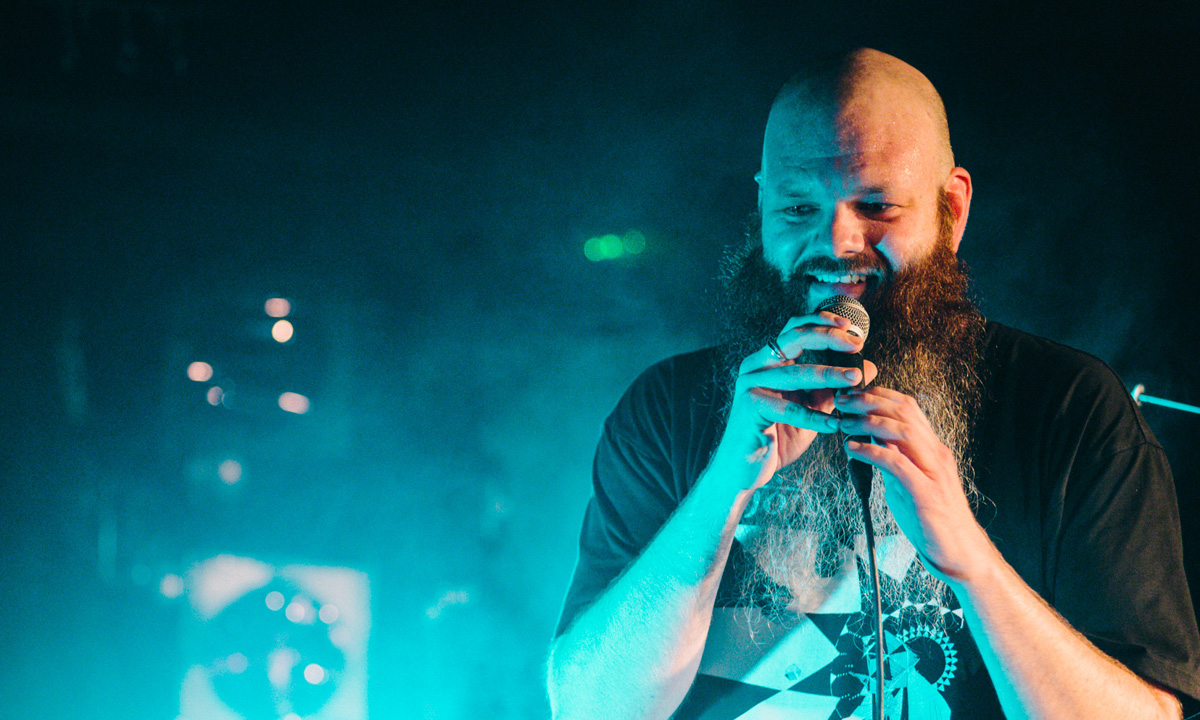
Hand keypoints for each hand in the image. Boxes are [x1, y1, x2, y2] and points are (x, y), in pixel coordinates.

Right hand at [710, 312, 878, 490]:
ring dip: (828, 375)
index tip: (851, 329)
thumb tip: (867, 367)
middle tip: (855, 345)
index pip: (795, 329)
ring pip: (794, 373)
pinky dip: (814, 418)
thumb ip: (834, 387)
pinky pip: (789, 410)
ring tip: (854, 378)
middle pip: (793, 338)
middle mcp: (756, 366)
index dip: (822, 322)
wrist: (746, 468)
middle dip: (828, 338)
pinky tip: (835, 424)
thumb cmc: (778, 436)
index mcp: (768, 360)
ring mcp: (750, 385)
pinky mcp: (749, 408)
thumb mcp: (811, 408)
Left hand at [835, 386, 993, 583]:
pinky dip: (872, 451)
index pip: (908, 407)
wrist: (959, 551)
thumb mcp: (908, 479)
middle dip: (869, 401)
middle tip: (841, 400)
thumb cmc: (931, 517)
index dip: (879, 394)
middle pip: (904, 412)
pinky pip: (897, 464)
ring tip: (843, 422)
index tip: (853, 393)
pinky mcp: (925, 494)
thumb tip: (869, 439)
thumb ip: (894, 458)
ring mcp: (933, 473)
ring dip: (868, 422)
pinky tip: (852, 449)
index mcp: (932, 448)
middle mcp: (935, 454)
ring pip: (902, 432)